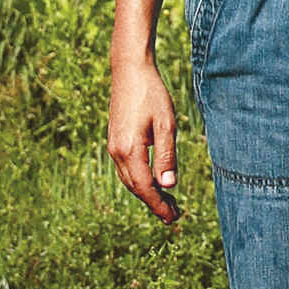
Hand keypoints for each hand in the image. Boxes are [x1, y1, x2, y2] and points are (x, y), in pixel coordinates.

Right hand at [110, 51, 179, 223]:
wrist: (130, 70)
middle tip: (174, 216)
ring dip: (148, 193)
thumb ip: (166, 156)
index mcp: (129, 150)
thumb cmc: (152, 94)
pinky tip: (154, 181)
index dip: (159, 204)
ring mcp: (114, 146)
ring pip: (130, 180)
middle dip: (155, 203)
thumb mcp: (166, 124)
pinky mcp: (116, 140)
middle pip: (136, 188)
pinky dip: (141, 180)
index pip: (145, 187)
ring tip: (168, 202)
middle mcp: (117, 152)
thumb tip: (170, 186)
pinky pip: (127, 169)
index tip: (174, 218)